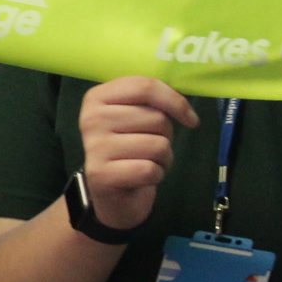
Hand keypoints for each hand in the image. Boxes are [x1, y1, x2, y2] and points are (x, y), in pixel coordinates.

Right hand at [76, 76, 198, 231]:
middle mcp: (91, 119)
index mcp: (97, 98)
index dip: (175, 101)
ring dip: (163, 158)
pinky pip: (150, 169)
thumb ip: (151, 101)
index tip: (190, 119)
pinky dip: (156, 175)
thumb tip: (183, 102)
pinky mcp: (101, 175)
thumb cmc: (128, 149)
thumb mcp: (135, 117)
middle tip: (150, 146)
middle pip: (156, 118)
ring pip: (158, 144)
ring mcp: (94, 147)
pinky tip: (142, 178)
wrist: (111, 194)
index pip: (145, 87)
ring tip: (147, 162)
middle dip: (166, 135)